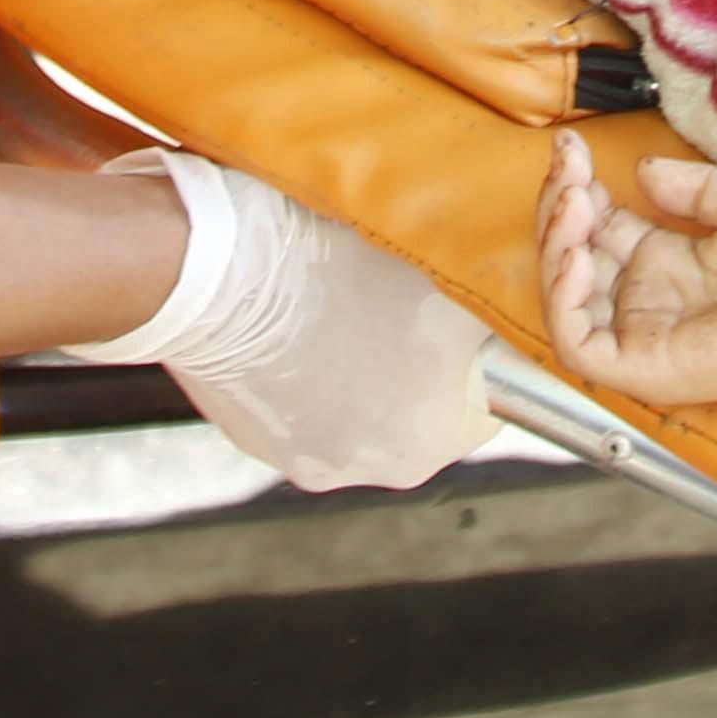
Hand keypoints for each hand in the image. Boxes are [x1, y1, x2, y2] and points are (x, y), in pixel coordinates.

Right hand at [114, 150, 490, 489]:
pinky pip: (313, 416)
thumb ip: (479, 302)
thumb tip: (510, 305)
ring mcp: (318, 462)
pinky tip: (300, 331)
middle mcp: (382, 463)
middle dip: (423, 367)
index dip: (486, 355)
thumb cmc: (323, 254)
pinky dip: (314, 381)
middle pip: (429, 415)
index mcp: (435, 428)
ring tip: (344, 311)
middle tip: (403, 306)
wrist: (206, 269)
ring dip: (366, 374)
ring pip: (369, 415)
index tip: (470, 322)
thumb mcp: (428, 265)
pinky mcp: (267, 448)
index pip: (496, 403)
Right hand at [536, 131, 716, 408]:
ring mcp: (640, 337)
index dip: (577, 188)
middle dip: (558, 207)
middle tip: (568, 166)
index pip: (598, 229)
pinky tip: (580, 253)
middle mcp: (646, 302)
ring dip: (556, 245)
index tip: (571, 146)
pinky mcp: (641, 367)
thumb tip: (644, 169)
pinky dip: (565, 300)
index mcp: (667, 267)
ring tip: (573, 199)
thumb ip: (692, 189)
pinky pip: (579, 345)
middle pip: (572, 258)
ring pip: (565, 299)